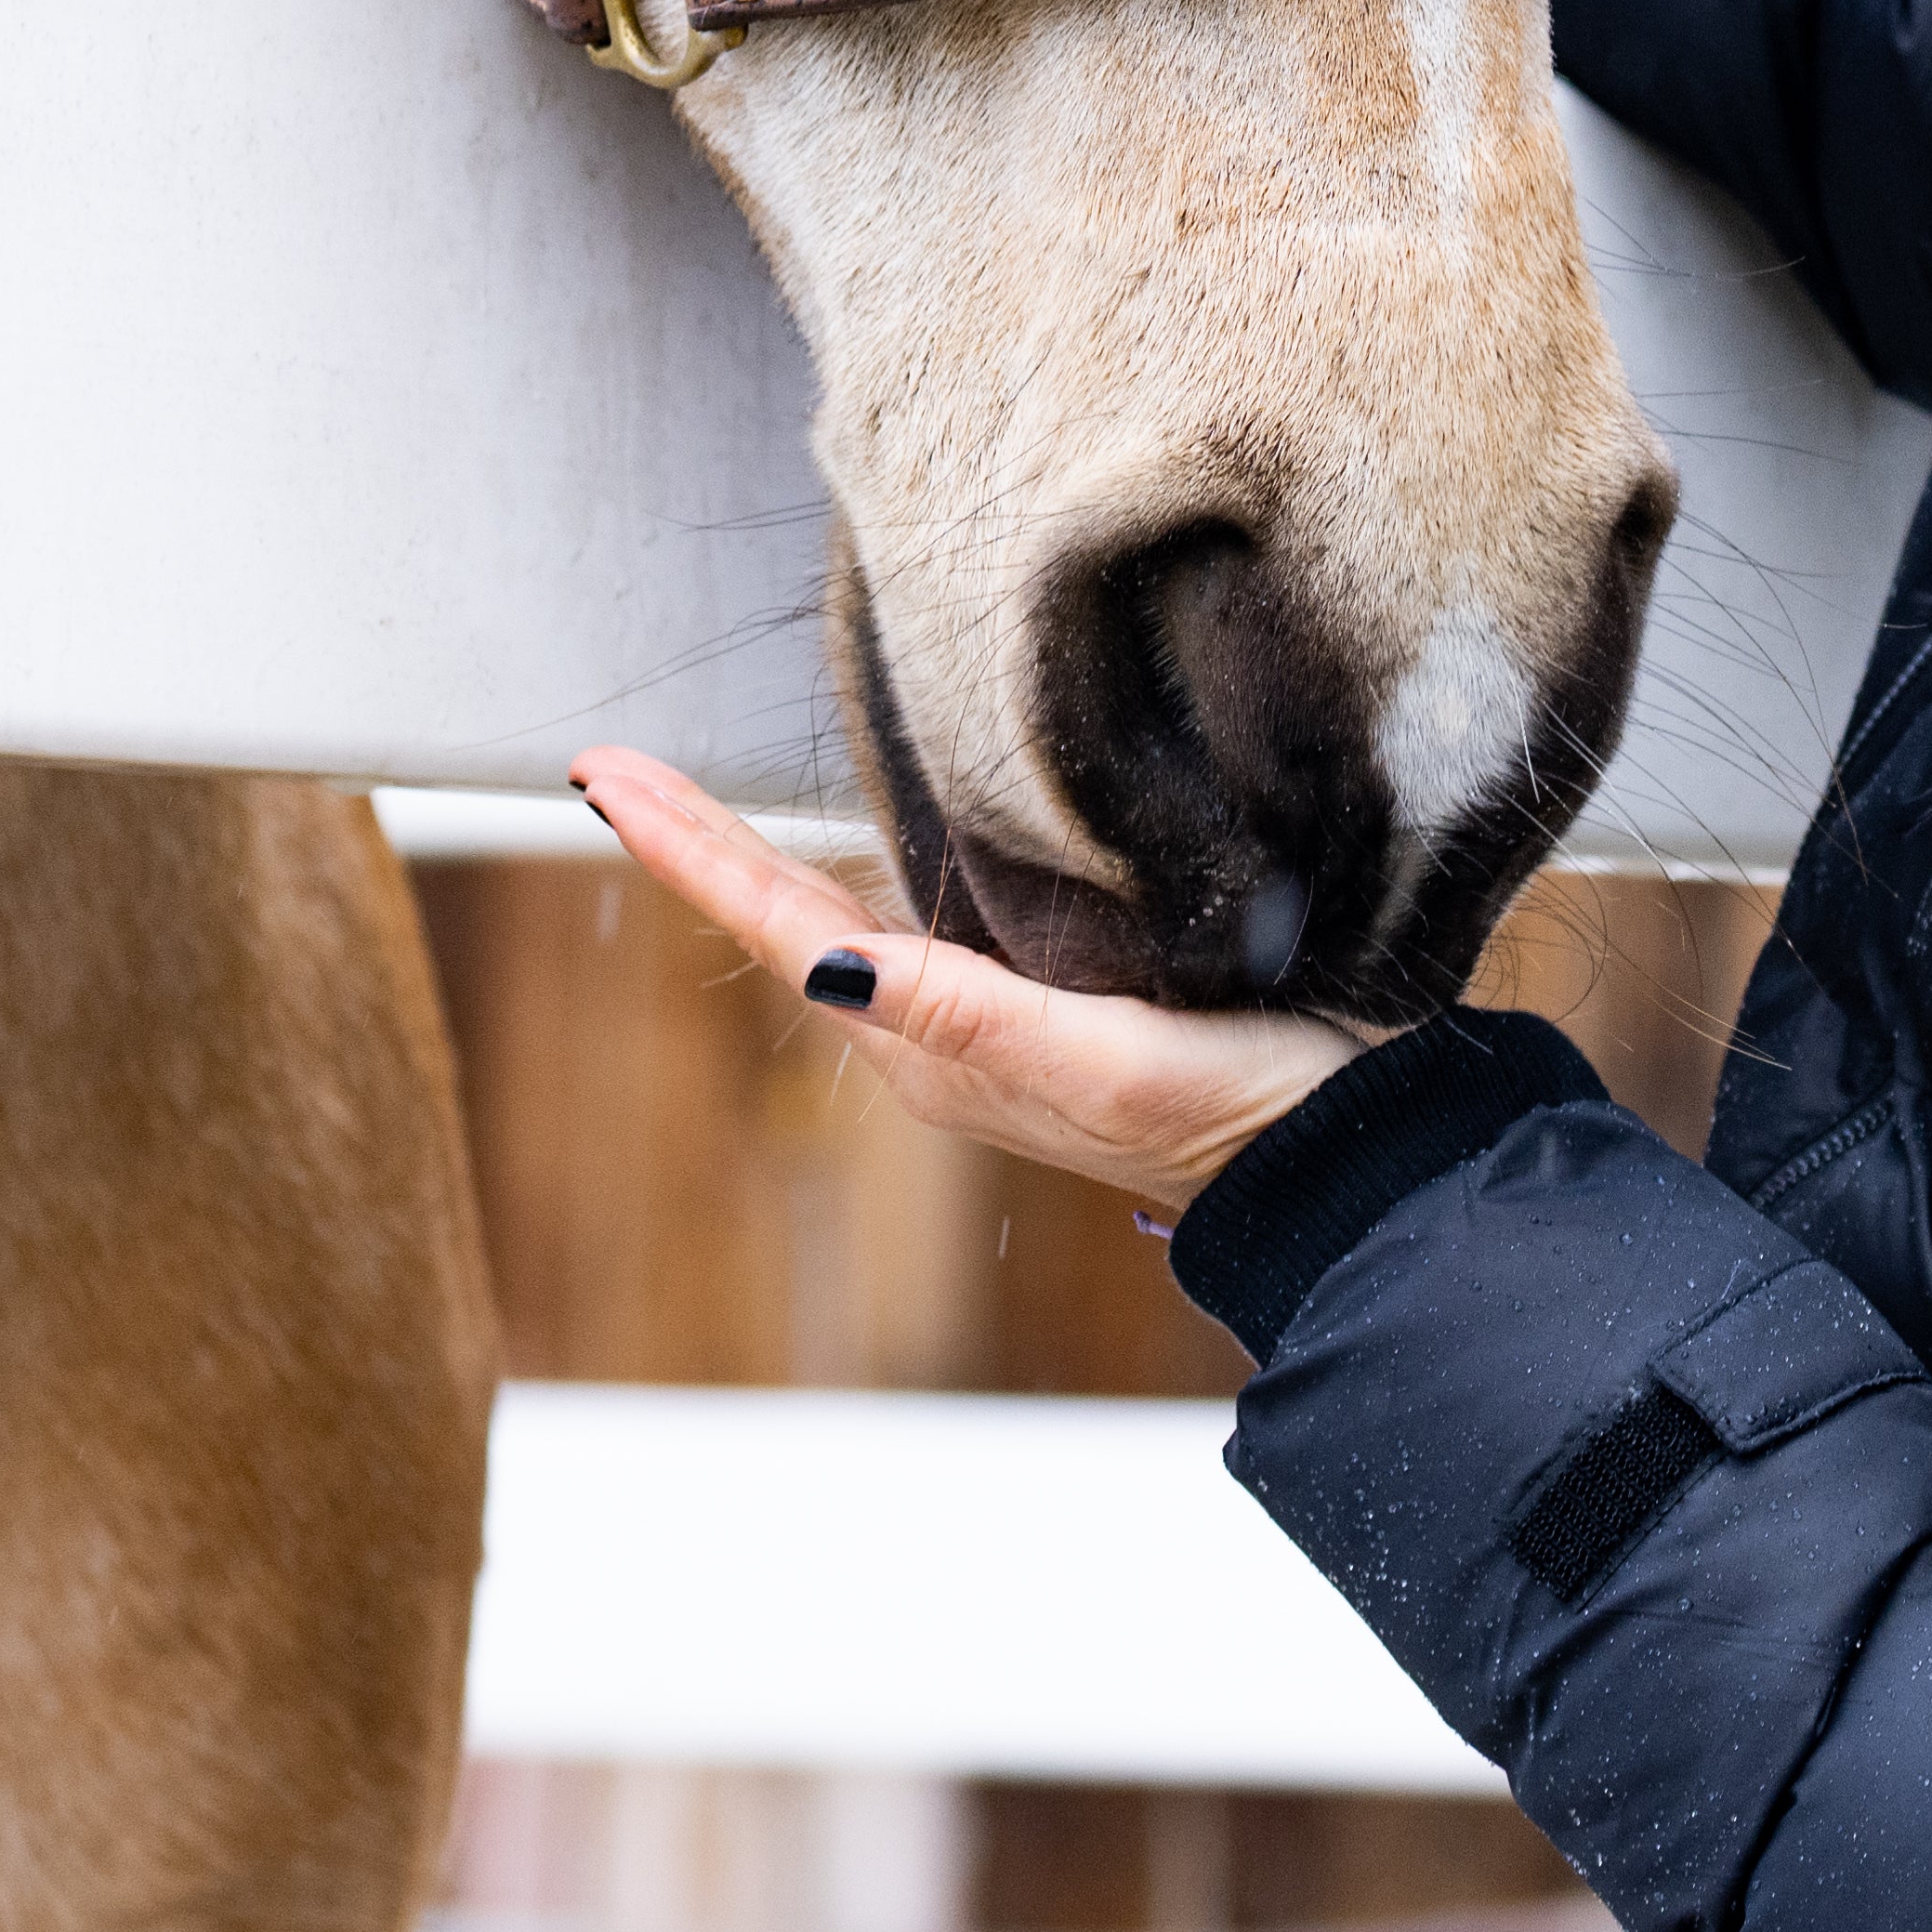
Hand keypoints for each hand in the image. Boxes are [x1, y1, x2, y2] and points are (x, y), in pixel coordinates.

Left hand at [569, 747, 1361, 1212]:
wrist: (1331, 1165)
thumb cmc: (1228, 1111)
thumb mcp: (1094, 1058)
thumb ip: (962, 1014)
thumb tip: (823, 964)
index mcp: (931, 1045)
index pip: (778, 925)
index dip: (688, 846)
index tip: (600, 774)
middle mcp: (939, 1035)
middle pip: (789, 919)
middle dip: (702, 842)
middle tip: (617, 766)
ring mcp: (990, 1025)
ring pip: (850, 921)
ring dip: (773, 856)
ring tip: (698, 794)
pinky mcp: (1051, 1005)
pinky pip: (925, 925)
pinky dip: (870, 870)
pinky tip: (872, 834)